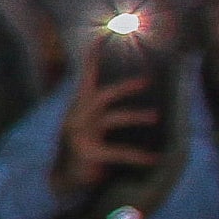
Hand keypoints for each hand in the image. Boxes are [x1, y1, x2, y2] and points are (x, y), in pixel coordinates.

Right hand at [53, 32, 164, 194]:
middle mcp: (77, 117)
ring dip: (136, 116)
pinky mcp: (89, 152)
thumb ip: (101, 111)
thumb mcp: (89, 126)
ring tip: (155, 116)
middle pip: (101, 95)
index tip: (100, 37)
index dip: (92, 58)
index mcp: (78, 108)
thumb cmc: (83, 149)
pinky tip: (154, 158)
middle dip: (124, 87)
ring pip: (112, 118)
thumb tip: (126, 91)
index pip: (85, 78)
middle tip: (147, 81)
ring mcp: (81, 135)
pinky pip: (119, 151)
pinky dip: (138, 155)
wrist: (62, 180)